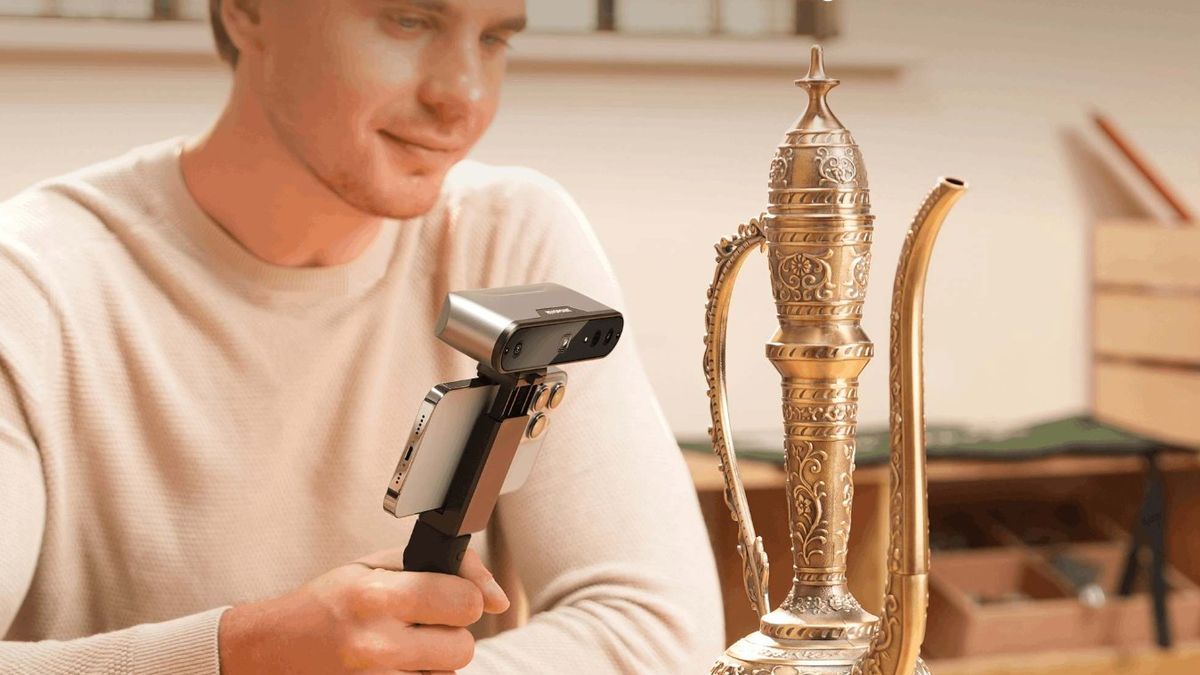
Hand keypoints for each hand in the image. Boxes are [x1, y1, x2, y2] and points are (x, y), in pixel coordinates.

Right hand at [218, 547, 508, 673]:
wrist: (271, 649)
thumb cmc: (328, 603)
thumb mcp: (378, 565)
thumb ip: (447, 568)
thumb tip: (499, 599)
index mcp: (376, 596)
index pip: (465, 601)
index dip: (462, 598)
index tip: (446, 597)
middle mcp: (375, 644)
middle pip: (463, 646)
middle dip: (449, 633)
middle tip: (418, 625)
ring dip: (432, 662)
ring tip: (397, 646)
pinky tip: (390, 666)